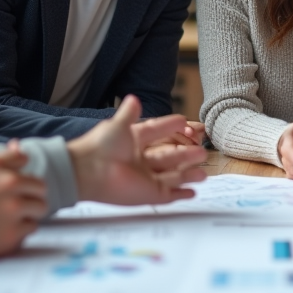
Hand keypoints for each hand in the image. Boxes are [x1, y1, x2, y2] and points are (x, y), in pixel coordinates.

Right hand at [0, 141, 46, 258]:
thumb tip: (18, 144)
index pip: (25, 162)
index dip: (20, 175)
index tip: (13, 185)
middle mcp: (9, 184)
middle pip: (40, 187)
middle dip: (31, 194)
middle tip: (17, 205)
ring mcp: (13, 210)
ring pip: (40, 208)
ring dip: (29, 213)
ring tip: (10, 219)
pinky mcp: (11, 234)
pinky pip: (30, 228)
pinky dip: (21, 231)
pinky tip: (3, 231)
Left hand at [68, 95, 207, 205]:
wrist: (88, 171)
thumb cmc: (100, 146)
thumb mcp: (118, 125)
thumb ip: (129, 112)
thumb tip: (133, 98)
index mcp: (134, 143)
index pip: (157, 134)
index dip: (171, 128)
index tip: (186, 123)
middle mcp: (141, 161)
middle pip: (169, 157)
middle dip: (186, 154)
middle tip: (202, 149)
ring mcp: (145, 179)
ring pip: (172, 176)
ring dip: (188, 174)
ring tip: (204, 171)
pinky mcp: (147, 194)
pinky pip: (168, 195)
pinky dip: (180, 194)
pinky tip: (193, 192)